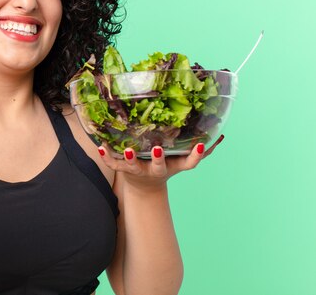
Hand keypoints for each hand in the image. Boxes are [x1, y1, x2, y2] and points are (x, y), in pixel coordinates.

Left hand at [98, 135, 224, 190]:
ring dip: (131, 158)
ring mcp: (139, 170)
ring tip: (128, 149)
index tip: (202, 144)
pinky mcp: (123, 169)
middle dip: (159, 159)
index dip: (196, 155)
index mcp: (173, 165)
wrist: (143, 186)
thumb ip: (199, 150)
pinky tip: (100, 146)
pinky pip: (113, 163)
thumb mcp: (182, 160)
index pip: (189, 162)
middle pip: (159, 166)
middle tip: (159, 149)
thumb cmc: (165, 165)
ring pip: (134, 166)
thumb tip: (221, 135)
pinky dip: (106, 155)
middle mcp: (157, 169)